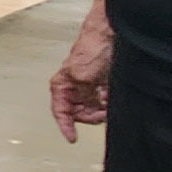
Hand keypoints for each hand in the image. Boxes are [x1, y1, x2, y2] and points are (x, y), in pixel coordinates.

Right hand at [50, 0, 113, 142]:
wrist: (111, 34)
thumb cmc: (92, 47)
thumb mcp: (82, 75)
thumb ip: (84, 95)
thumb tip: (96, 106)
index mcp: (62, 85)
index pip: (59, 111)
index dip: (65, 126)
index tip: (72, 137)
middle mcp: (75, 88)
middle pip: (80, 114)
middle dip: (91, 116)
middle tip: (100, 114)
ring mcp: (90, 87)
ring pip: (95, 110)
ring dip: (102, 110)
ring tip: (107, 101)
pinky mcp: (104, 85)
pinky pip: (106, 102)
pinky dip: (110, 103)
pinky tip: (111, 96)